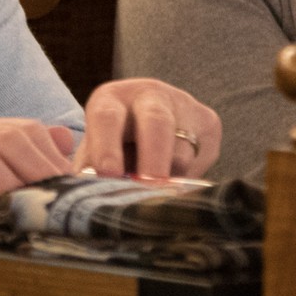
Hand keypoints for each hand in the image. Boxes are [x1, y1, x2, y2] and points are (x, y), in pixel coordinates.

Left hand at [79, 78, 218, 179]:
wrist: (155, 124)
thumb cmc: (116, 146)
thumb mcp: (95, 151)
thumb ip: (89, 169)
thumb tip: (86, 191)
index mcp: (111, 99)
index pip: (106, 117)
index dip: (107, 146)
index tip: (108, 173)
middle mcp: (149, 95)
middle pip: (156, 122)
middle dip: (153, 160)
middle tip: (149, 188)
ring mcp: (183, 105)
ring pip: (182, 154)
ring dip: (168, 184)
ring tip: (155, 200)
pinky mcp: (209, 123)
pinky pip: (200, 164)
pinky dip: (186, 184)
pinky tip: (173, 185)